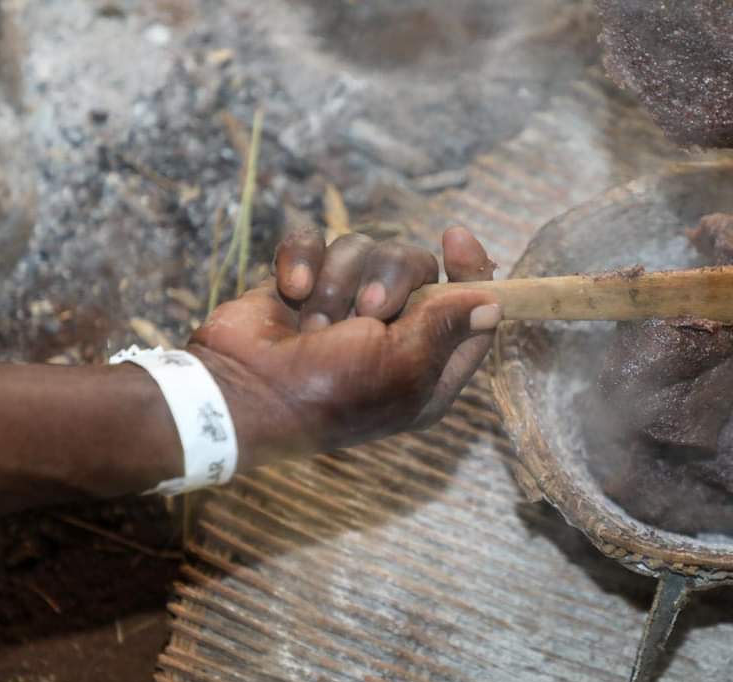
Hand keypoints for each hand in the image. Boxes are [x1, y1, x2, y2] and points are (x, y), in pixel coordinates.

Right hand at [188, 226, 499, 466]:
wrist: (238, 392)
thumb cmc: (326, 392)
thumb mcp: (401, 367)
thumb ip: (448, 329)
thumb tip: (494, 304)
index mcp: (426, 364)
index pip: (469, 306)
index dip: (472, 270)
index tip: (456, 237)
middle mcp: (391, 332)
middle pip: (416, 265)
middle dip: (388, 280)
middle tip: (365, 314)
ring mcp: (345, 304)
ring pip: (363, 248)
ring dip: (337, 282)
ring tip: (313, 322)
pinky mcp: (303, 283)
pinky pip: (313, 240)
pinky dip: (301, 258)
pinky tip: (288, 288)